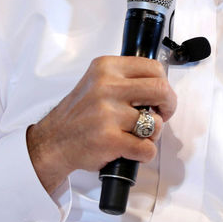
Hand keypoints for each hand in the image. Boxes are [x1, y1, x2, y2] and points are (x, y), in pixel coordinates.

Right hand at [27, 56, 176, 192]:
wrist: (53, 142)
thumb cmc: (79, 114)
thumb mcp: (97, 81)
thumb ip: (125, 79)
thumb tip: (160, 85)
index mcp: (106, 68)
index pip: (153, 68)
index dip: (164, 84)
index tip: (161, 97)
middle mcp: (106, 87)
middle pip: (161, 90)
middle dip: (169, 106)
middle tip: (162, 115)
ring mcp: (107, 113)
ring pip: (156, 123)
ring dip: (153, 134)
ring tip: (138, 135)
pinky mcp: (109, 140)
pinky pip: (146, 148)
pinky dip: (144, 153)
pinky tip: (132, 150)